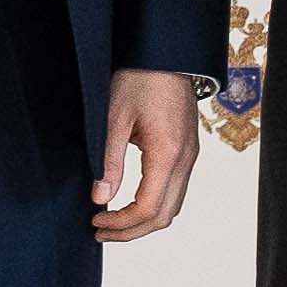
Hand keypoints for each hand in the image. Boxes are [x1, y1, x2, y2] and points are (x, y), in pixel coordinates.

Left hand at [93, 67, 200, 241]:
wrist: (166, 55)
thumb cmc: (139, 78)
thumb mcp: (114, 118)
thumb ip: (109, 161)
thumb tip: (100, 197)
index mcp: (167, 153)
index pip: (148, 208)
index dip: (121, 223)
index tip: (95, 220)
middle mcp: (185, 160)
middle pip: (165, 215)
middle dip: (132, 231)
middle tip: (100, 231)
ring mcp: (190, 157)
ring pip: (173, 207)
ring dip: (144, 221)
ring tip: (112, 221)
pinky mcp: (187, 152)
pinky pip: (175, 191)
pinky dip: (154, 205)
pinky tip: (130, 201)